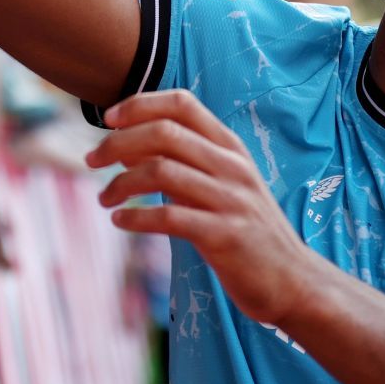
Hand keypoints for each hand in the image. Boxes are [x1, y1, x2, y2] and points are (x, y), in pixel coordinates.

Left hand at [87, 89, 323, 326]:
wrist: (292, 280)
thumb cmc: (248, 232)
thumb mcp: (221, 187)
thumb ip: (182, 164)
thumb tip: (125, 146)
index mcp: (231, 148)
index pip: (182, 104)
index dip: (139, 104)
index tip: (108, 120)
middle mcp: (232, 167)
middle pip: (164, 133)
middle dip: (117, 142)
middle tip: (92, 161)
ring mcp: (230, 200)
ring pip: (161, 171)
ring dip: (121, 183)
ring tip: (104, 199)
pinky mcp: (224, 236)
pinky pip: (169, 217)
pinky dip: (135, 217)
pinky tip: (120, 221)